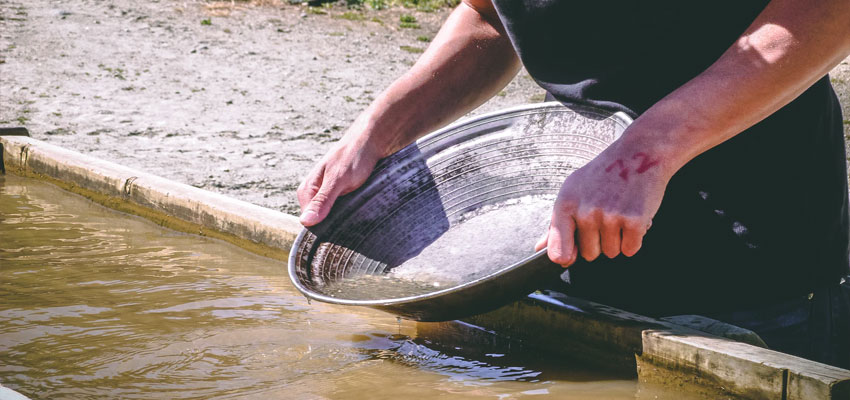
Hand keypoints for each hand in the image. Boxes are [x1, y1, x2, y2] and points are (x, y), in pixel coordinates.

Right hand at [296, 136, 383, 225]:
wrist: (373, 141)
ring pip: (334, 217)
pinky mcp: (342, 194)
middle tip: (352, 217)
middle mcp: (315, 194)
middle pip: (321, 222)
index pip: (309, 223)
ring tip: (358, 210)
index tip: (339, 229)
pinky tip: (361, 208)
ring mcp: (328, 194)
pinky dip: (352, 212)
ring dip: (346, 218)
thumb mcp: (339, 180)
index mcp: (307, 190)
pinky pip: (344, 211)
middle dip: (335, 224)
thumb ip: (323, 200)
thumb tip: (305, 222)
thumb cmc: (354, 156)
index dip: (323, 229)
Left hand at [534, 142, 670, 266]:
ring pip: (611, 252)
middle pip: (589, 255)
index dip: (566, 257)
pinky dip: (634, 239)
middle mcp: (585, 211)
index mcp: (565, 205)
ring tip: (620, 213)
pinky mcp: (634, 220)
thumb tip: (539, 248)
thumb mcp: (573, 191)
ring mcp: (610, 216)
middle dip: (599, 241)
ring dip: (618, 239)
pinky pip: (630, 249)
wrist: (639, 153)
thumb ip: (557, 224)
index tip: (572, 254)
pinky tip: (632, 218)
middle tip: (606, 217)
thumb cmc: (603, 174)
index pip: (558, 252)